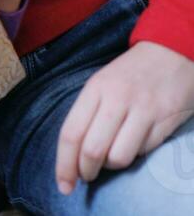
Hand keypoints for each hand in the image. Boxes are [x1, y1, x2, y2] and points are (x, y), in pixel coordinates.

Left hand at [55, 40, 193, 193]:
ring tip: (112, 158)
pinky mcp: (165, 121)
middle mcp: (116, 100)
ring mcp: (142, 111)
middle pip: (92, 149)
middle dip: (86, 171)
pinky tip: (134, 144)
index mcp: (94, 90)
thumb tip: (75, 151)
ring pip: (119, 157)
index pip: (71, 133)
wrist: (171, 51)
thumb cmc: (130, 72)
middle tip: (87, 177)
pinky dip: (136, 155)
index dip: (64, 164)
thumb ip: (88, 113)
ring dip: (112, 166)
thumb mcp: (101, 83)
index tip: (64, 184)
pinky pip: (144, 151)